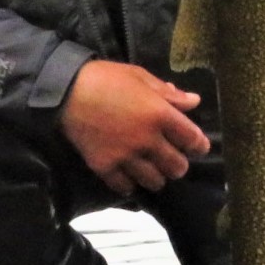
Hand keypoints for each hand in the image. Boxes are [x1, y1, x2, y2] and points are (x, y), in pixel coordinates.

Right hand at [60, 60, 209, 195]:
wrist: (65, 89)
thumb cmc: (105, 78)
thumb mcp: (139, 77)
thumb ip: (168, 93)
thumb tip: (194, 102)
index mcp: (159, 114)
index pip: (193, 139)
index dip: (199, 145)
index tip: (196, 146)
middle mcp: (147, 140)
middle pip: (177, 167)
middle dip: (178, 163)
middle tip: (170, 157)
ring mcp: (126, 156)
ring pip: (155, 181)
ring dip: (156, 176)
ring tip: (149, 167)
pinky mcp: (105, 167)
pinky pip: (126, 188)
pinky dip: (130, 184)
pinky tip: (128, 175)